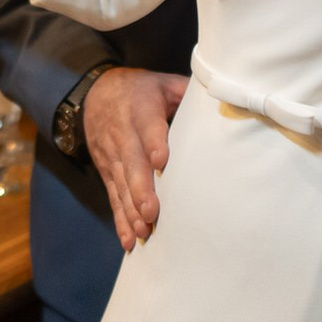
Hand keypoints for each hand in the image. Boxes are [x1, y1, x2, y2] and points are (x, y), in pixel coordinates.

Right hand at [82, 68, 187, 250]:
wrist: (95, 93)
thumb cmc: (140, 90)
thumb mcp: (163, 82)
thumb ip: (188, 92)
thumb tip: (226, 100)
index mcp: (140, 108)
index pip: (147, 125)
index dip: (153, 142)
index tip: (161, 161)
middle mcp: (122, 133)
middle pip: (131, 162)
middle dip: (140, 189)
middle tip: (151, 212)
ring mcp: (112, 155)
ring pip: (121, 184)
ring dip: (131, 209)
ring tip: (143, 231)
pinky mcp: (107, 171)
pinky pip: (113, 196)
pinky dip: (120, 219)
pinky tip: (129, 239)